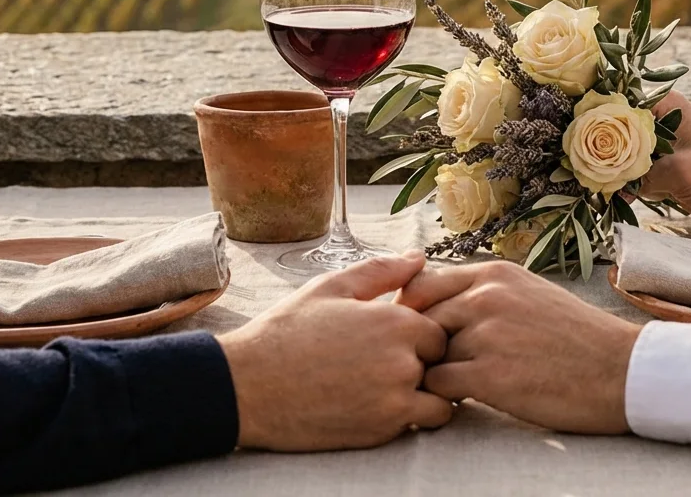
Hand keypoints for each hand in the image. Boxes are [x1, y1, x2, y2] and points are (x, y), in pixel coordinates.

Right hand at [219, 253, 450, 450]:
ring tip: (385, 382)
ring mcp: (393, 402)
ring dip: (422, 391)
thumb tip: (419, 257)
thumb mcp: (333, 287)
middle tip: (387, 357)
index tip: (397, 334)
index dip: (422, 330)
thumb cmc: (288, 330)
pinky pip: (416, 424)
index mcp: (395, 322)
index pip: (440, 328)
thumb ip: (382, 270)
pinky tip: (374, 401)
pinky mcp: (380, 434)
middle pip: (441, 362)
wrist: (249, 385)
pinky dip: (407, 415)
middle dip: (424, 360)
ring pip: (437, 398)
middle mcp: (402, 363)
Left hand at [398, 261, 638, 433]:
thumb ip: (484, 293)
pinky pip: (439, 385)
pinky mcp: (490, 376)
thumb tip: (439, 305)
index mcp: (493, 274)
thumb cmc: (575, 335)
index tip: (419, 333)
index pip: (423, 283)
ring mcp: (486, 335)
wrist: (621, 370)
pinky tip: (466, 400)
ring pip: (428, 352)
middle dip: (421, 343)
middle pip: (420, 318)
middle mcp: (485, 296)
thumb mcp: (527, 292)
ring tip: (455, 383)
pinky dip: (444, 396)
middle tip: (432, 364)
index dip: (414, 311)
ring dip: (435, 371)